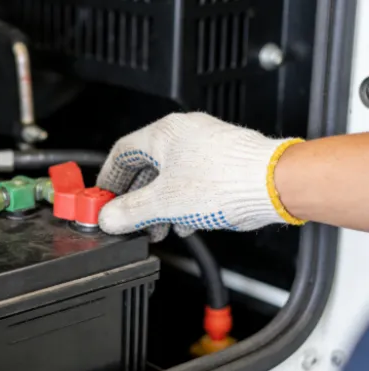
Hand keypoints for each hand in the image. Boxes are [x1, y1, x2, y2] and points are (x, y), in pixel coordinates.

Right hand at [96, 112, 303, 241]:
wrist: (276, 185)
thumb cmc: (226, 181)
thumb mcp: (164, 203)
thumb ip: (130, 212)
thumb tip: (109, 218)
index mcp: (164, 133)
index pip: (122, 153)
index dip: (108, 179)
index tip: (101, 199)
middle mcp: (185, 133)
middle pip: (146, 166)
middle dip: (135, 198)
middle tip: (126, 219)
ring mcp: (207, 145)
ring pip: (170, 176)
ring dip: (158, 205)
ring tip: (157, 228)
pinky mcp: (224, 160)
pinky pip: (192, 180)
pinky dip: (181, 201)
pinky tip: (184, 222)